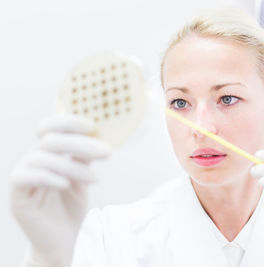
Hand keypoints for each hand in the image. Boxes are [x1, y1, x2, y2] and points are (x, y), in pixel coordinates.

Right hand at [10, 115, 111, 266]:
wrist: (64, 240)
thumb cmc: (72, 207)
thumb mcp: (83, 177)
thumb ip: (83, 157)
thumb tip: (95, 134)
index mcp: (47, 154)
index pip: (49, 128)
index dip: (68, 122)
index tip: (93, 126)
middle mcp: (32, 161)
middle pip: (50, 141)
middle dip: (81, 144)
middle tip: (107, 152)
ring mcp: (22, 178)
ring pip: (42, 158)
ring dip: (73, 166)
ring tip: (96, 179)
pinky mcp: (18, 197)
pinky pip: (27, 177)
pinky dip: (50, 177)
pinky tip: (68, 184)